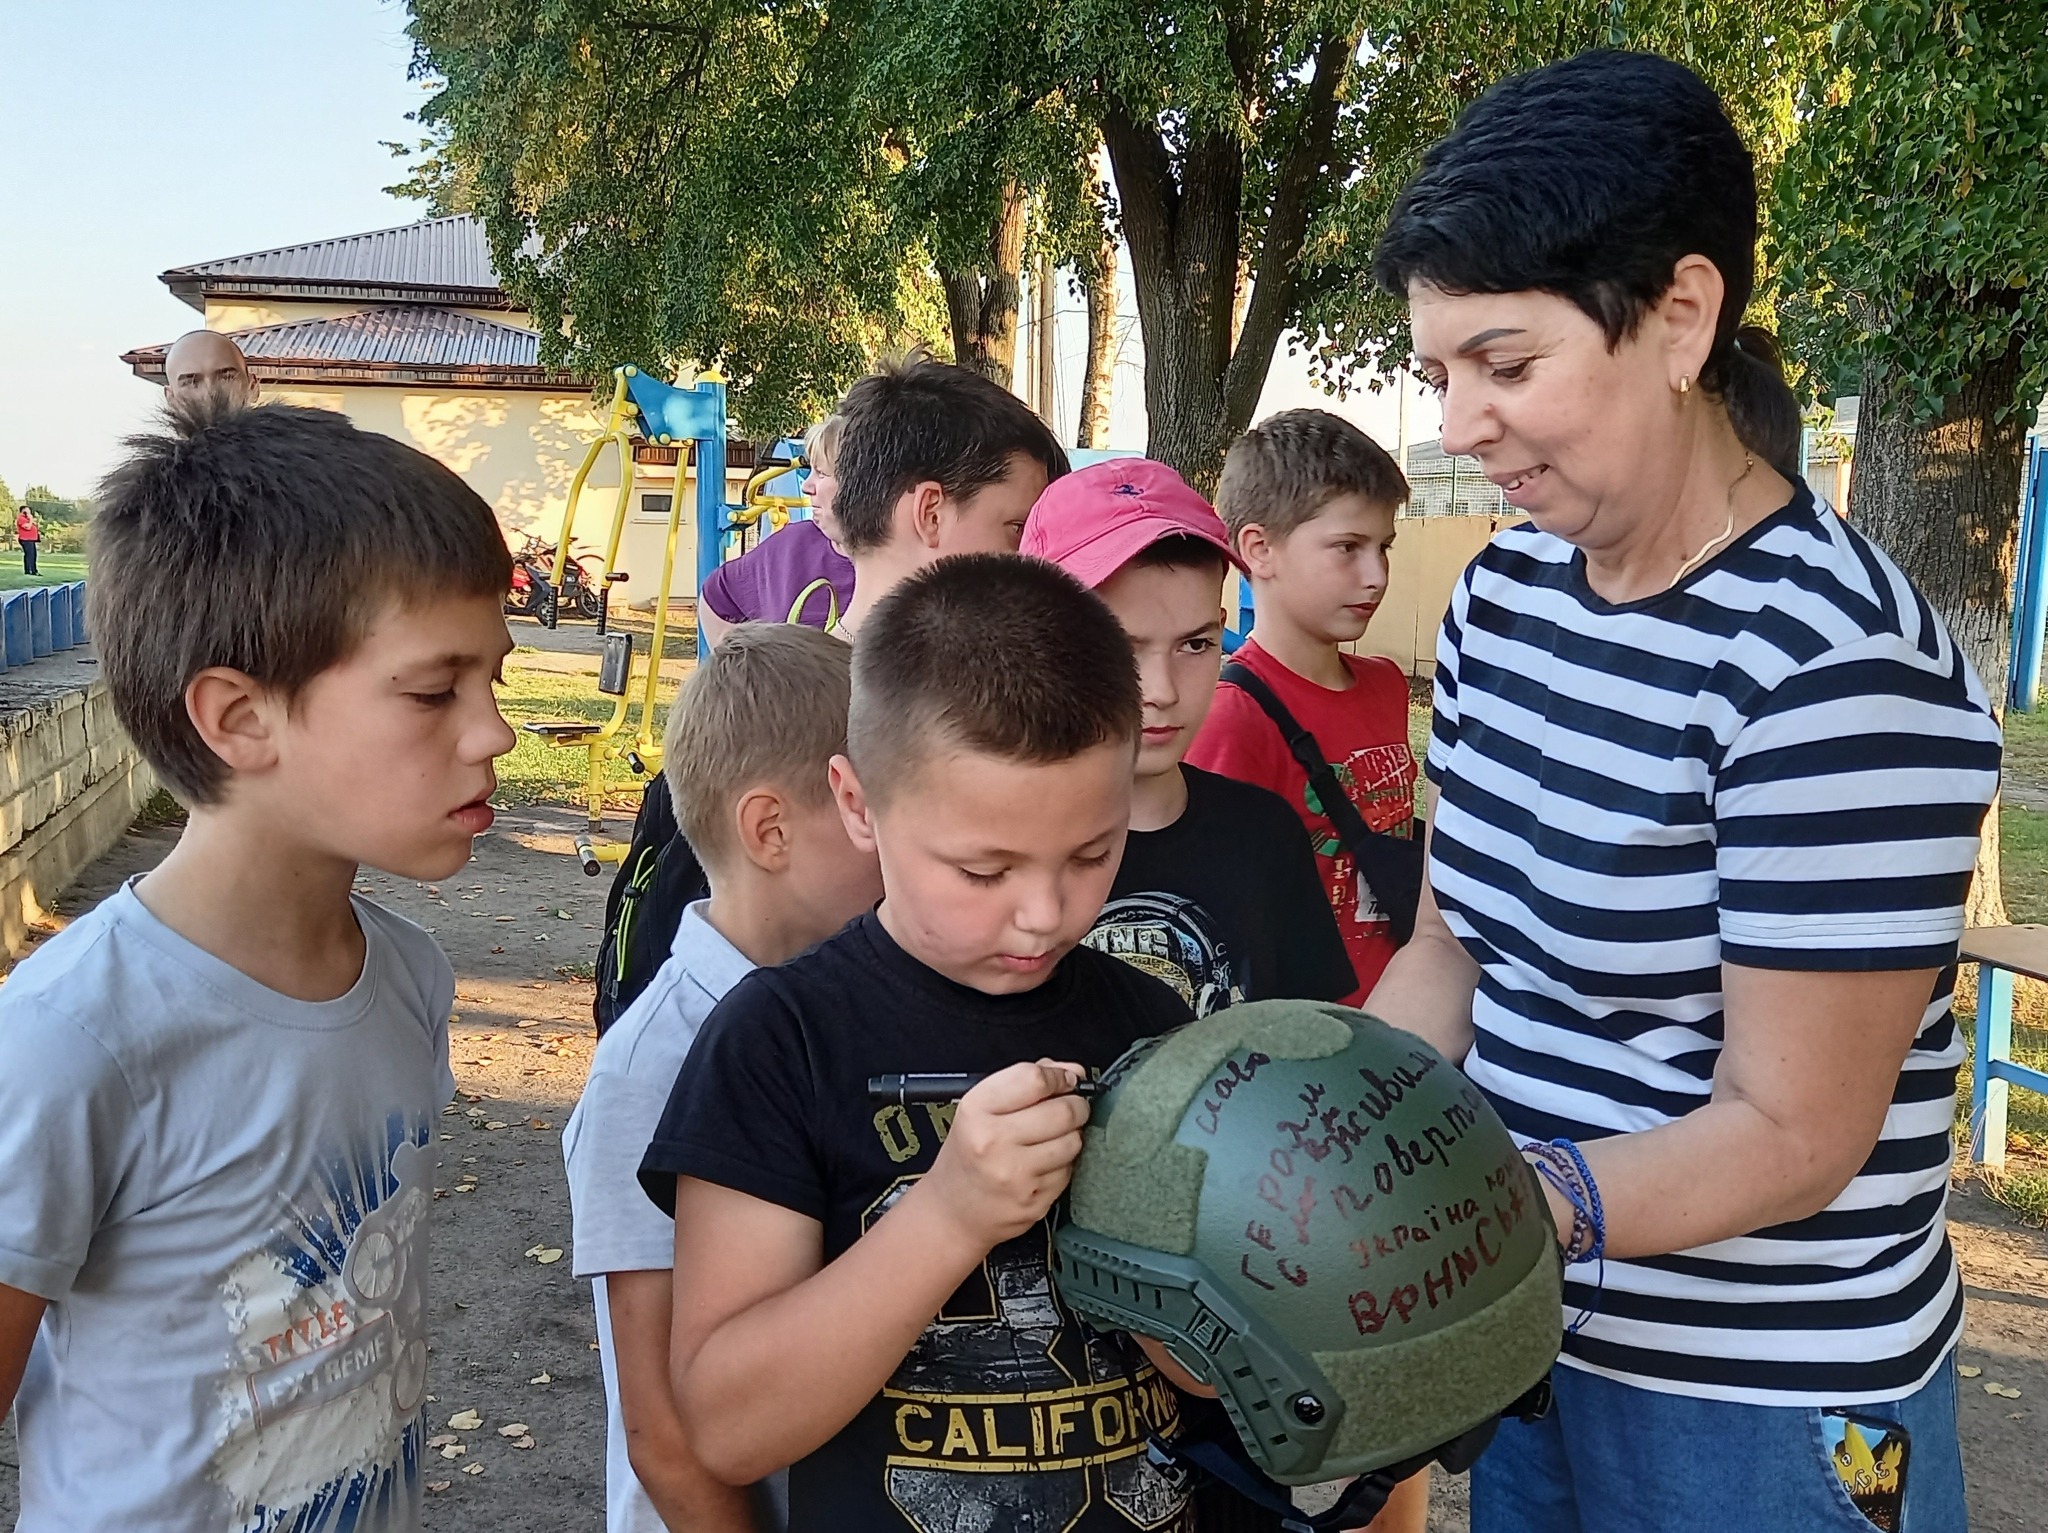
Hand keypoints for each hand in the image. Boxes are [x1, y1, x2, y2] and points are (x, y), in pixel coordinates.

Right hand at [915, 1060, 1089, 1252]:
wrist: (953, 1211)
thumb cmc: (969, 1154)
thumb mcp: (981, 1108)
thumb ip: (1026, 1082)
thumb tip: (1073, 1071)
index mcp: (977, 1111)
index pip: (1034, 1079)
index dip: (1059, 1076)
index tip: (1066, 1079)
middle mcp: (994, 1142)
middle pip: (1063, 1110)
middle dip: (1075, 1105)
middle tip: (1069, 1108)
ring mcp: (1015, 1175)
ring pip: (1073, 1141)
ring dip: (1071, 1135)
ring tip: (1052, 1138)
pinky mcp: (1034, 1200)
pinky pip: (1069, 1170)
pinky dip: (1063, 1164)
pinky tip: (1043, 1164)